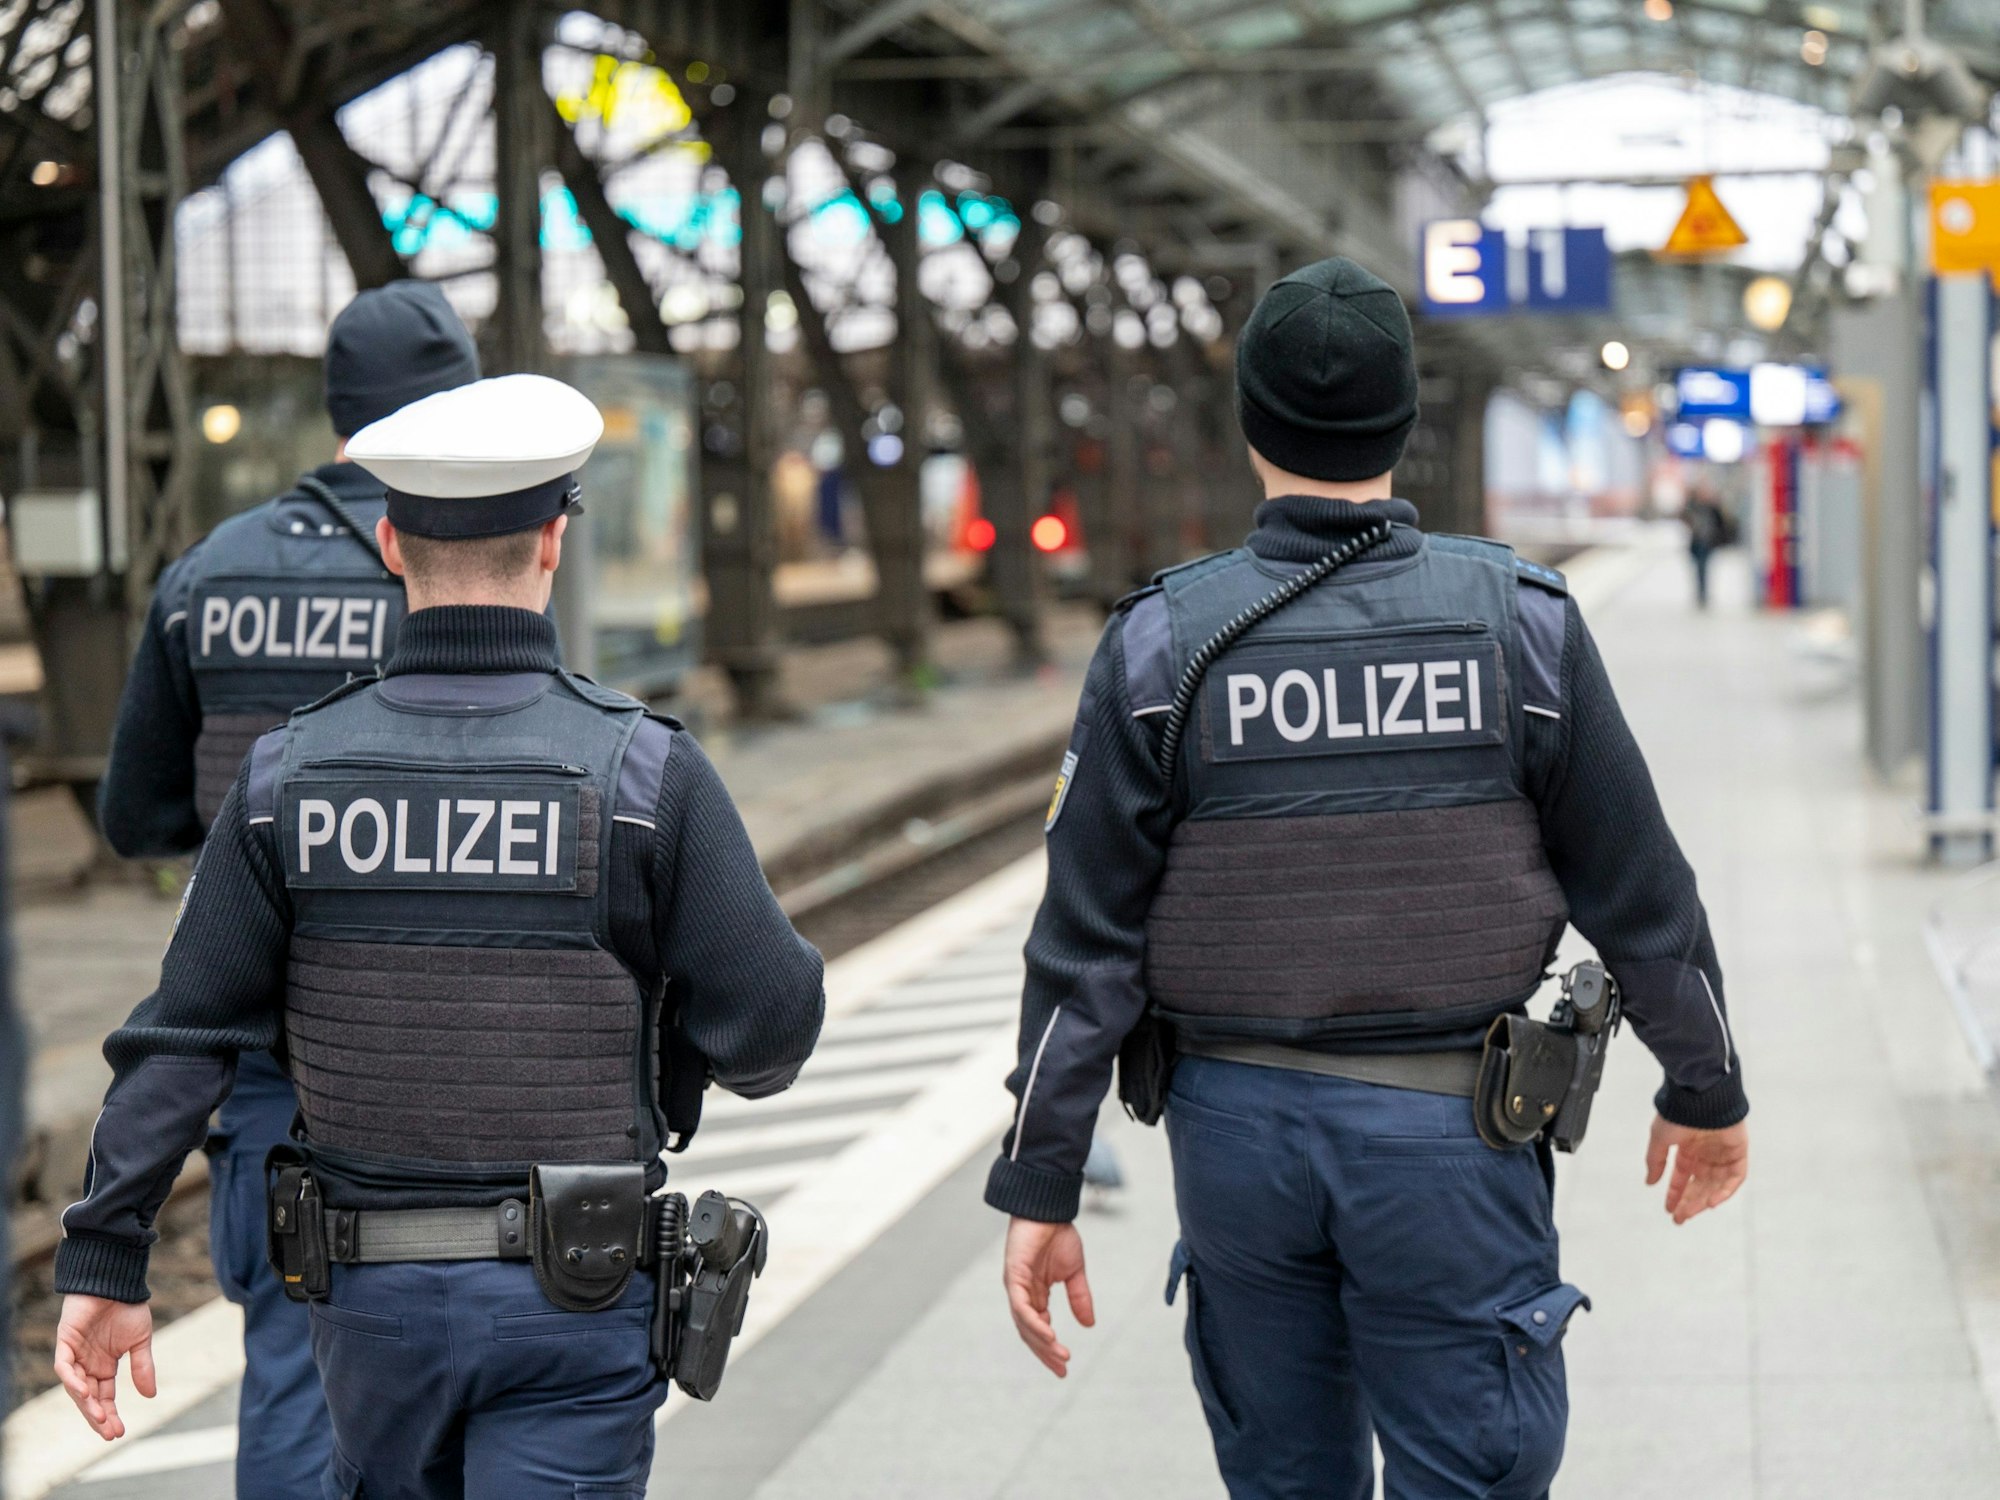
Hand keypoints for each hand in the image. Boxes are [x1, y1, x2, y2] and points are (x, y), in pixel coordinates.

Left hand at [54, 1294, 155, 1439]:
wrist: (116, 1281)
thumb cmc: (128, 1307)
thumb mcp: (141, 1341)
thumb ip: (143, 1367)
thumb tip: (150, 1396)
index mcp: (105, 1366)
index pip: (105, 1397)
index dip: (110, 1414)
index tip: (119, 1432)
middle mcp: (87, 1364)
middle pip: (89, 1398)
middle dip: (98, 1416)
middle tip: (109, 1432)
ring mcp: (75, 1354)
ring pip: (75, 1387)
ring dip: (86, 1404)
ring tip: (100, 1417)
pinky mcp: (65, 1342)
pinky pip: (64, 1367)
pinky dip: (72, 1380)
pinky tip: (85, 1391)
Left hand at [1002, 1217, 1095, 1377]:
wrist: (1049, 1207)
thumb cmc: (1058, 1235)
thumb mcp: (1074, 1272)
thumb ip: (1079, 1297)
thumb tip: (1089, 1325)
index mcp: (1034, 1294)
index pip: (1039, 1328)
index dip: (1050, 1348)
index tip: (1065, 1366)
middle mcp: (1022, 1294)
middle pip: (1029, 1332)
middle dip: (1045, 1352)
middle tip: (1062, 1370)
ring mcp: (1016, 1286)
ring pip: (1024, 1323)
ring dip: (1042, 1341)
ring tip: (1059, 1355)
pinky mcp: (1014, 1276)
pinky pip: (1021, 1306)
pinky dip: (1033, 1321)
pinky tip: (1048, 1332)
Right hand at [1645, 1116, 1748, 1224]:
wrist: (1702, 1097)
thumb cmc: (1680, 1113)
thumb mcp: (1660, 1138)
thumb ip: (1656, 1161)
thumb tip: (1650, 1182)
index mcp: (1687, 1149)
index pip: (1682, 1177)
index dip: (1675, 1194)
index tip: (1669, 1209)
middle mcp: (1705, 1154)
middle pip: (1699, 1185)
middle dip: (1689, 1202)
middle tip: (1680, 1218)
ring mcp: (1722, 1155)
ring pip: (1715, 1185)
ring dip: (1704, 1200)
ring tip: (1692, 1212)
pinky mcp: (1738, 1153)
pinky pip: (1735, 1178)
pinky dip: (1725, 1191)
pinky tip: (1711, 1202)